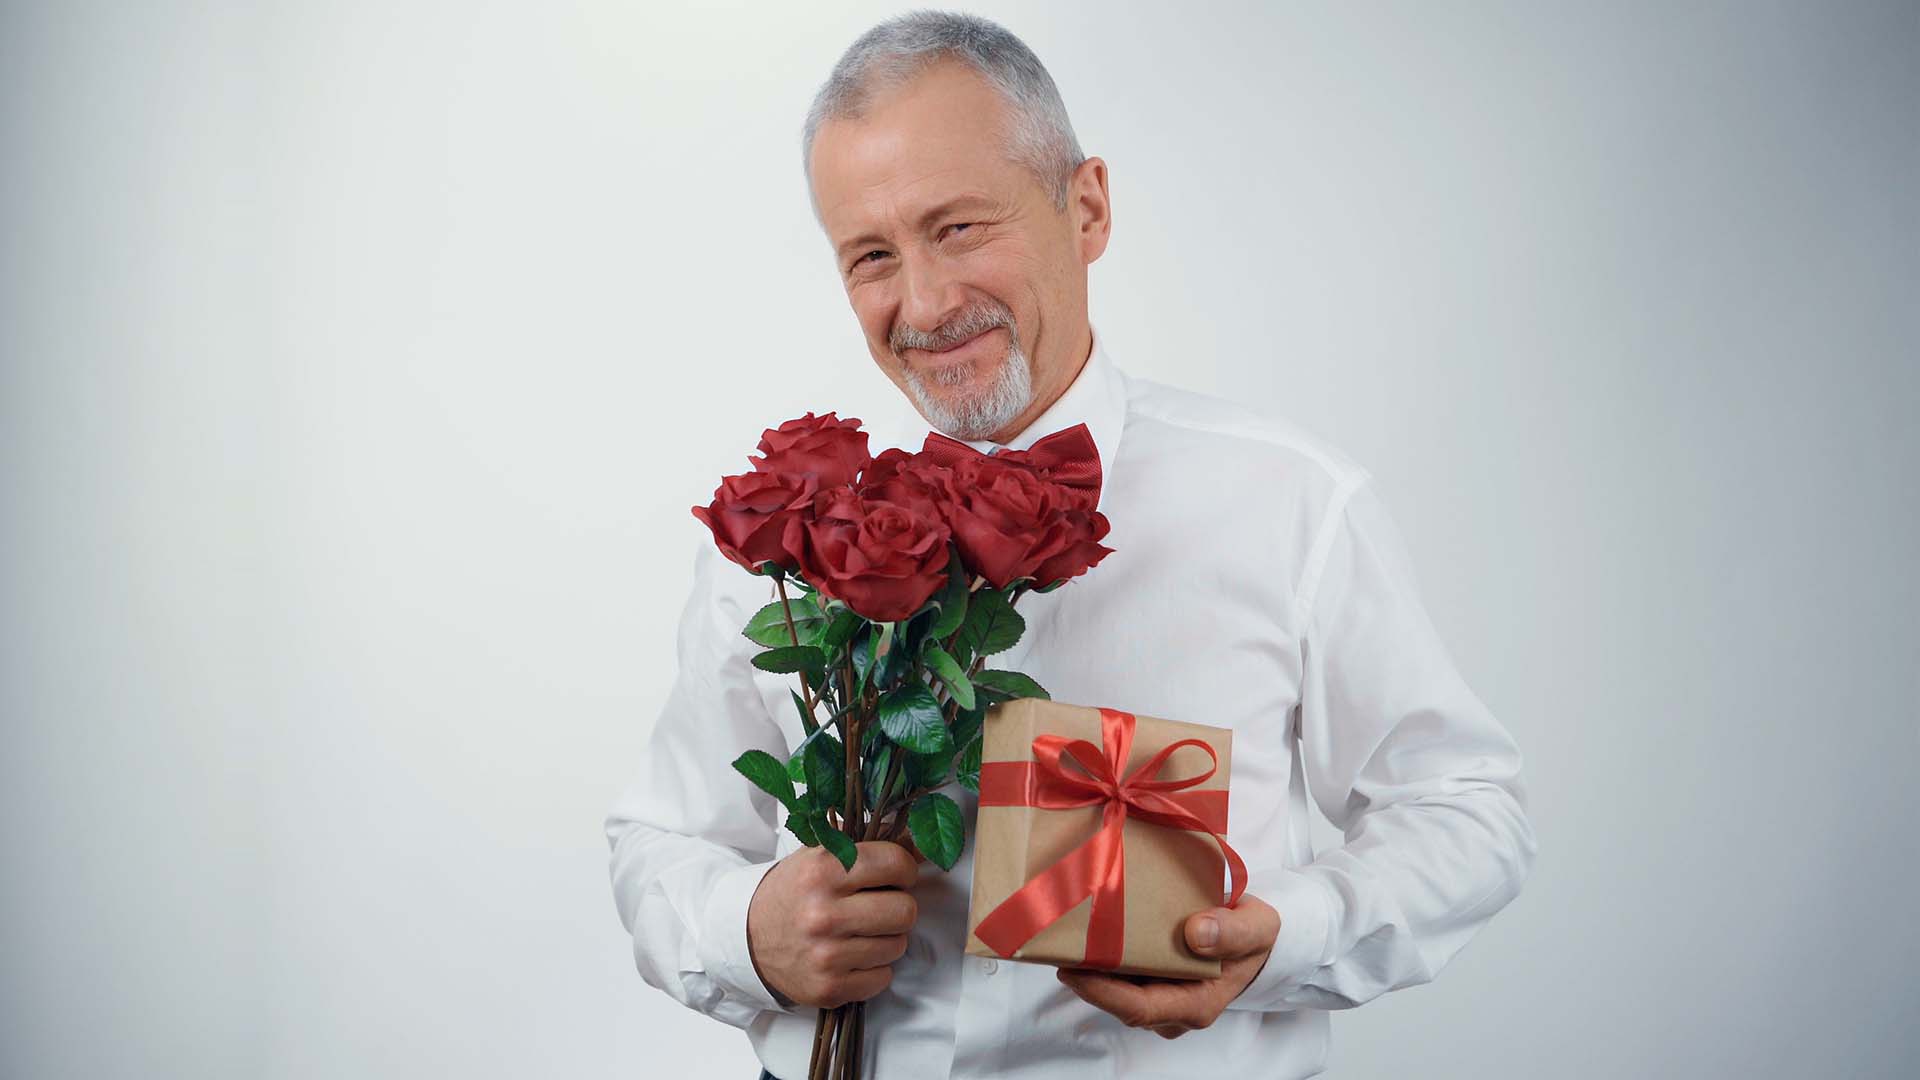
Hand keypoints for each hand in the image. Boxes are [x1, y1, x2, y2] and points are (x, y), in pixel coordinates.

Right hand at [746, 840, 923, 1007]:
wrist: (749, 936)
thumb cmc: (795, 890)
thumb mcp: (824, 854)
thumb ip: (873, 842)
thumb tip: (925, 842)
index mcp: (822, 871)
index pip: (896, 863)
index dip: (903, 869)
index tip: (894, 875)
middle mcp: (823, 913)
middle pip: (905, 910)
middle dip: (898, 906)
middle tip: (878, 905)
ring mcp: (826, 955)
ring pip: (898, 946)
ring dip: (886, 938)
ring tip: (860, 930)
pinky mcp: (829, 988)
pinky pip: (883, 978)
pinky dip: (874, 968)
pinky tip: (852, 955)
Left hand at [1056, 894, 1280, 1038]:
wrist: (1256, 935)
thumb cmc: (1255, 934)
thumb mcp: (1257, 927)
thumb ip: (1233, 932)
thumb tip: (1196, 933)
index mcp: (1197, 1004)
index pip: (1140, 1008)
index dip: (1102, 994)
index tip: (1071, 969)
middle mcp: (1173, 1008)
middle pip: (1118, 1001)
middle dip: (1085, 977)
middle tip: (1055, 942)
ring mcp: (1160, 996)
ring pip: (1116, 988)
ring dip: (1089, 966)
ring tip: (1063, 932)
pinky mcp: (1151, 980)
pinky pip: (1120, 975)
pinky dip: (1101, 957)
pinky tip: (1085, 930)